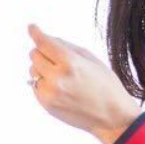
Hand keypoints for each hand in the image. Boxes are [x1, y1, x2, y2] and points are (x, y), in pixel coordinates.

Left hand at [28, 24, 141, 143]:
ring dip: (42, 69)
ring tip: (61, 76)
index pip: (44, 43)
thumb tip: (46, 38)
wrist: (112, 116)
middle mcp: (57, 78)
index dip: (36, 33)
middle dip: (42, 52)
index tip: (32, 27)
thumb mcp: (90, 58)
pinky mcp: (47, 105)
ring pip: (32, 71)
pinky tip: (60, 87)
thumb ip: (66, 46)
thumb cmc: (105, 84)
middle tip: (55, 57)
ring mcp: (50, 93)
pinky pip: (35, 86)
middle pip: (34, 55)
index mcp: (70, 63)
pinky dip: (43, 83)